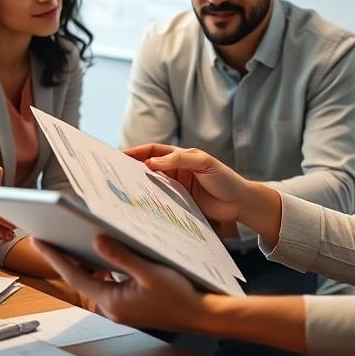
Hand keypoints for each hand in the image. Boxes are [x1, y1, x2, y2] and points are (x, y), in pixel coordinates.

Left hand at [31, 235, 205, 330]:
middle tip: (46, 236)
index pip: (74, 276)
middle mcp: (111, 307)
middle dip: (63, 258)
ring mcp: (120, 307)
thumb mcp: (150, 272)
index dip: (55, 257)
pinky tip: (101, 255)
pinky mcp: (128, 305)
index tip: (38, 240)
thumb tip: (97, 240)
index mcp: (112, 301)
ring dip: (81, 263)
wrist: (201, 315)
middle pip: (79, 279)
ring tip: (69, 240)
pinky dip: (99, 269)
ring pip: (92, 281)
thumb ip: (122, 257)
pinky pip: (106, 284)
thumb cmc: (180, 295)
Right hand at [124, 144, 249, 230]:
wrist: (239, 203)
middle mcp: (175, 171)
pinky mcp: (178, 204)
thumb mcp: (203, 163)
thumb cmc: (225, 178)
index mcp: (180, 157)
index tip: (120, 156)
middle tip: (114, 174)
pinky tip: (140, 205)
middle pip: (148, 167)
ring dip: (139, 186)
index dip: (137, 152)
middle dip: (132, 169)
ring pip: (152, 185)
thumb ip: (179, 160)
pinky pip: (160, 201)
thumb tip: (151, 162)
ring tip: (122, 190)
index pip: (153, 151)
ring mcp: (176, 188)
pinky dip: (150, 201)